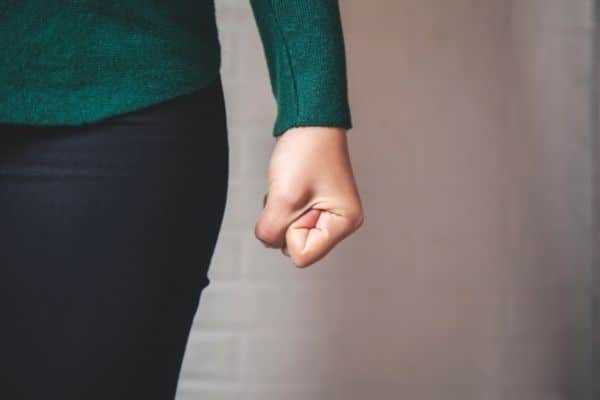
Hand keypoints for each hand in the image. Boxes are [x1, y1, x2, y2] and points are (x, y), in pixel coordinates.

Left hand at [254, 126, 364, 267]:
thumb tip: (267, 240)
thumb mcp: (284, 198)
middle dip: (284, 220)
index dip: (290, 230)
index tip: (299, 202)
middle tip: (294, 193)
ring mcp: (325, 212)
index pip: (302, 255)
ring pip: (287, 231)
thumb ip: (271, 231)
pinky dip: (280, 204)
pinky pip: (287, 218)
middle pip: (294, 244)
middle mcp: (338, 222)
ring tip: (293, 185)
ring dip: (280, 210)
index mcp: (344, 223)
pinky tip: (289, 185)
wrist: (308, 121)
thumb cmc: (306, 151)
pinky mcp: (312, 204)